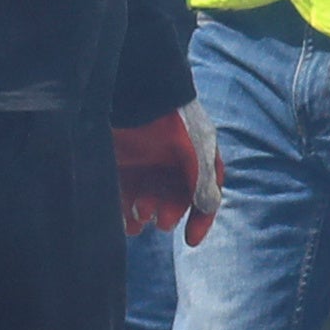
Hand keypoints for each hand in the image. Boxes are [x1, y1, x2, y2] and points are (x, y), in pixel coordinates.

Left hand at [113, 99, 223, 244]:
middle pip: (173, 199)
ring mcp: (146, 161)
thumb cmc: (172, 117)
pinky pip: (123, 191)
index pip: (204, 195)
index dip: (200, 219)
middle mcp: (173, 163)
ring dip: (143, 215)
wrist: (136, 89)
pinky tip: (122, 219)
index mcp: (198, 158)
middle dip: (168, 213)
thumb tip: (207, 208)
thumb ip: (201, 180)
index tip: (191, 240)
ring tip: (136, 224)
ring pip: (147, 197)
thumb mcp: (194, 149)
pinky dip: (123, 207)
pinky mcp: (122, 160)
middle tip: (160, 221)